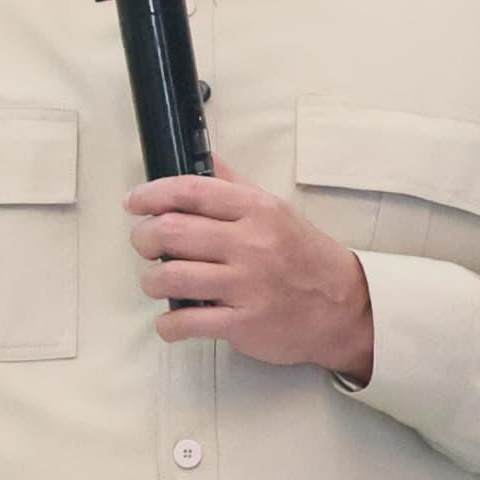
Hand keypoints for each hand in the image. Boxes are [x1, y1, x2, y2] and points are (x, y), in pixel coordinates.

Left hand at [124, 167, 376, 376]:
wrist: (346, 306)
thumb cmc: (303, 256)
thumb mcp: (275, 209)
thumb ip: (233, 185)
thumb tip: (201, 156)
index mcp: (255, 210)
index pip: (189, 192)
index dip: (151, 195)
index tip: (134, 203)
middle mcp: (250, 244)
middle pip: (171, 232)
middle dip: (144, 238)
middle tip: (145, 245)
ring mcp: (246, 285)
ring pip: (171, 277)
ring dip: (150, 280)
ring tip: (156, 281)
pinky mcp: (243, 323)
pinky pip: (187, 322)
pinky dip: (168, 324)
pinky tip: (171, 320)